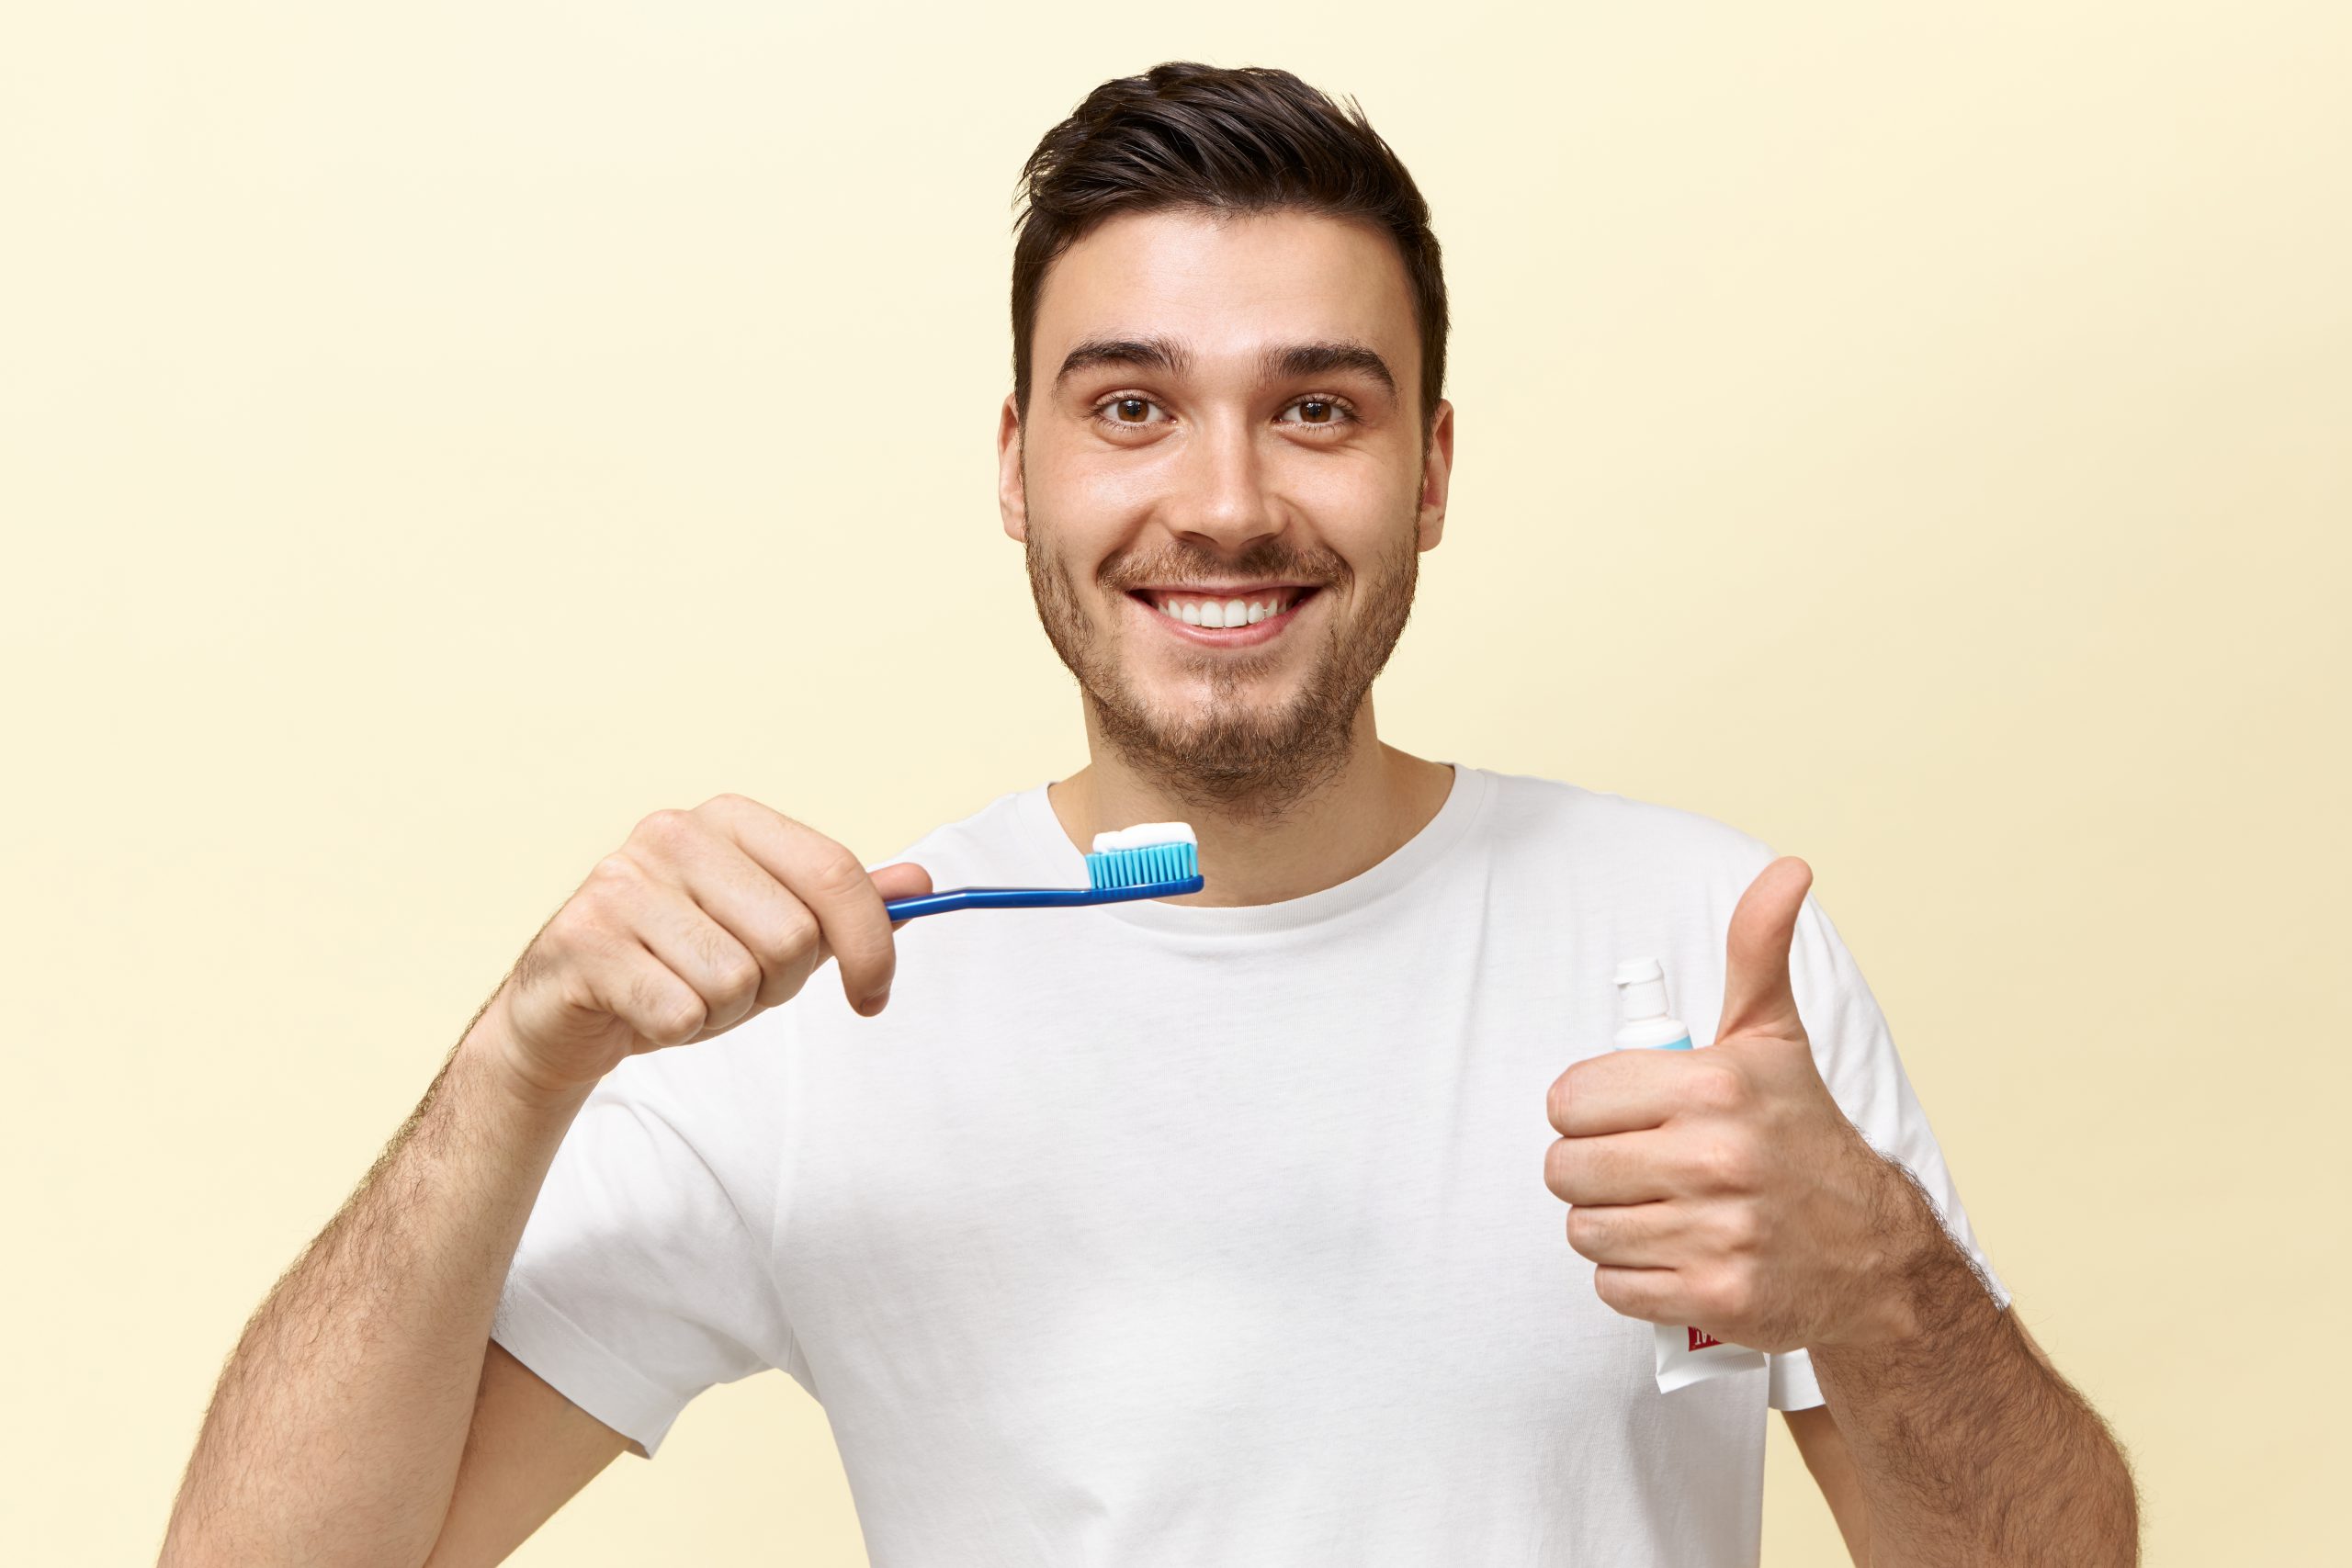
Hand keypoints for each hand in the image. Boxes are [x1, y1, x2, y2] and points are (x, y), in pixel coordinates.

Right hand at [472, 794, 931, 1104]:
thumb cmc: (679, 965)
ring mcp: (621, 882)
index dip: (871, 944)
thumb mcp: (771, 931)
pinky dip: (678, 1030)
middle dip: (778, 986)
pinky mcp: (583, 941)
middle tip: (734, 987)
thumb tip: (920, 884)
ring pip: (737, 980)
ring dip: (724, 1012)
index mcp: (728, 819)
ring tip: (684, 994)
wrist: (565, 1013)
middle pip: (791, 936)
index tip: (874, 995)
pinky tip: (646, 1010)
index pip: (835, 872)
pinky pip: (682, 1012)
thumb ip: (841, 907)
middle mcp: (672, 833)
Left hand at [1542, 856, 1933, 1352]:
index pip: (1570, 1101)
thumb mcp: (1773, 1036)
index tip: (1622, 1118)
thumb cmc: (1805, 1138)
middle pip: (1567, 1169)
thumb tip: (1786, 870)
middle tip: (1634, 1168)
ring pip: (1585, 1230)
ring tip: (1657, 1211)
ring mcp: (1718, 1232)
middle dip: (1590, 1171)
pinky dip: (1632, 1279)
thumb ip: (1757, 950)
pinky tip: (1671, 1255)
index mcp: (1713, 1086)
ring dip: (1609, 1226)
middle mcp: (1715, 1157)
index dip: (1586, 1112)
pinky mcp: (1717, 1298)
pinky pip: (1614, 1288)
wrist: (1877, 1253)